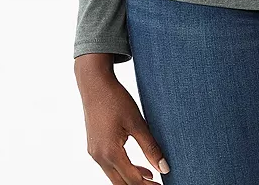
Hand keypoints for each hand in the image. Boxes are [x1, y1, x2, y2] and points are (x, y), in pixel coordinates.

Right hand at [75, 54, 170, 182]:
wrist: (94, 84)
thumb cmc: (116, 99)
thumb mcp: (137, 122)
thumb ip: (150, 147)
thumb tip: (164, 168)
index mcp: (111, 152)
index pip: (132, 180)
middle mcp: (99, 157)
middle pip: (121, 183)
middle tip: (157, 184)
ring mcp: (94, 153)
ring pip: (114, 176)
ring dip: (131, 179)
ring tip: (150, 177)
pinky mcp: (93, 147)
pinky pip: (109, 166)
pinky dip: (123, 169)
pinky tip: (136, 166)